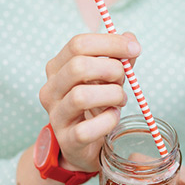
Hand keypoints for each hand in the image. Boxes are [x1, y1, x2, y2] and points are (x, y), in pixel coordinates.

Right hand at [39, 32, 140, 171]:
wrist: (85, 144)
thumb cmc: (96, 105)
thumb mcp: (108, 77)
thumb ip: (119, 58)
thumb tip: (131, 39)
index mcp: (57, 68)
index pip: (78, 44)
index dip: (110, 43)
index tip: (134, 49)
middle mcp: (51, 90)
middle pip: (78, 66)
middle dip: (111, 70)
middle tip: (123, 80)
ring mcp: (56, 116)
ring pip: (81, 97)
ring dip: (112, 95)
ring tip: (120, 100)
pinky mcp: (67, 140)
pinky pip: (87, 129)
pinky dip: (108, 121)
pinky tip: (113, 117)